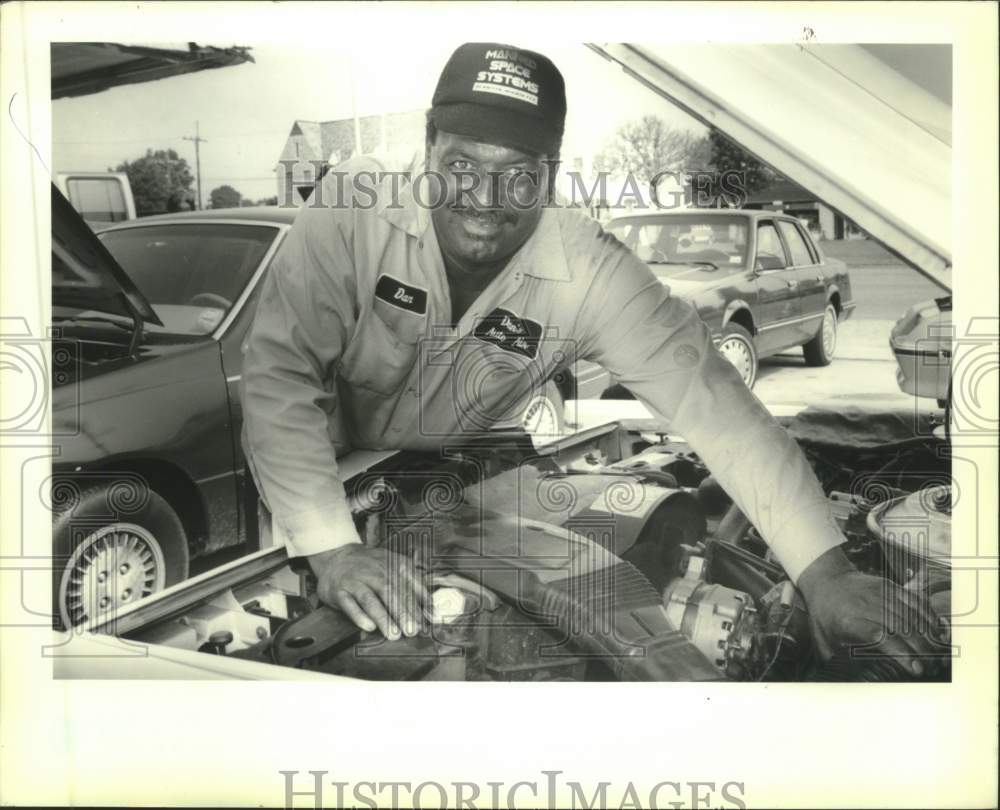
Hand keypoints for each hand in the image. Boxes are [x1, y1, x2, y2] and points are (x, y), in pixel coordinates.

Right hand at [307, 544, 429, 639]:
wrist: (336, 558)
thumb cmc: (372, 568)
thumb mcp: (394, 567)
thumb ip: (413, 585)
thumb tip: (431, 608)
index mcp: (392, 564)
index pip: (408, 582)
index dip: (418, 601)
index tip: (426, 620)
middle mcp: (374, 571)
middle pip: (390, 591)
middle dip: (402, 612)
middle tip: (412, 630)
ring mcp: (355, 581)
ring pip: (369, 599)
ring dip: (383, 617)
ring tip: (393, 634)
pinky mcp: (339, 591)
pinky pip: (349, 604)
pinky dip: (359, 616)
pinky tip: (369, 627)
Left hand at [797, 546, 948, 676]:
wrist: (826, 581)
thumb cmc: (825, 616)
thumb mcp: (824, 641)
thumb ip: (837, 662)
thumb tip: (849, 683)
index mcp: (848, 622)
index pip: (879, 637)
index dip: (901, 653)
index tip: (916, 669)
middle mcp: (867, 606)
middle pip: (902, 628)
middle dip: (922, 651)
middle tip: (932, 669)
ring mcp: (880, 594)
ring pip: (912, 615)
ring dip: (930, 637)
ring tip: (939, 656)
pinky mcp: (890, 586)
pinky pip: (916, 601)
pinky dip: (930, 617)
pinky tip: (939, 632)